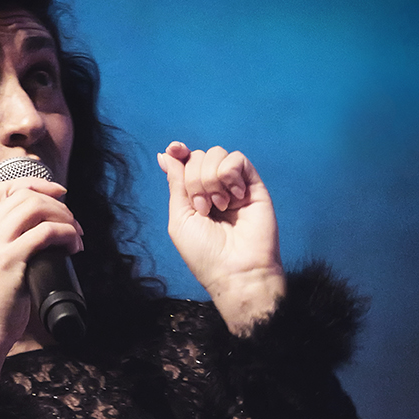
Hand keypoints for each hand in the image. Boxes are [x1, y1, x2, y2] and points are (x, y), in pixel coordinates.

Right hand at [0, 176, 83, 385]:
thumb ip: (2, 246)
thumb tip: (38, 232)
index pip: (1, 189)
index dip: (33, 184)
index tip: (57, 193)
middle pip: (24, 194)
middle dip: (56, 203)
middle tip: (73, 222)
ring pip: (35, 207)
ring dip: (64, 216)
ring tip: (76, 235)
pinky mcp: (8, 260)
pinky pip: (45, 232)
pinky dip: (66, 234)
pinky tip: (73, 246)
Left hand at [157, 141, 285, 334]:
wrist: (236, 270)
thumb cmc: (205, 253)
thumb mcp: (180, 218)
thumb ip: (176, 184)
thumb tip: (165, 153)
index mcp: (194, 195)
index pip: (186, 161)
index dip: (179, 152)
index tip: (173, 149)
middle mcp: (214, 187)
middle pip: (199, 156)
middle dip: (194, 180)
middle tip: (203, 209)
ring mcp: (234, 185)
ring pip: (216, 154)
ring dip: (210, 179)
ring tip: (218, 207)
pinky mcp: (253, 185)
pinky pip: (237, 159)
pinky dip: (228, 175)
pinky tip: (233, 197)